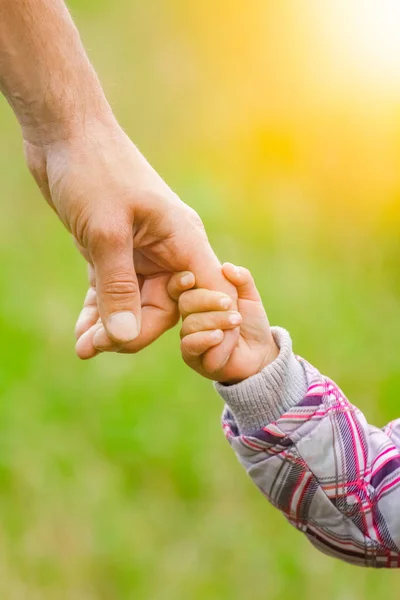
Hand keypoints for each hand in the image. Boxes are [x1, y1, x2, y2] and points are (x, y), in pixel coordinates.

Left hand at [24, 117, 238, 360]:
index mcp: (183, 240)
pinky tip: (81, 332)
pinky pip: (112, 292)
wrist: (64, 134)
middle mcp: (167, 250)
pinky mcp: (114, 252)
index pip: (207, 294)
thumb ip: (118, 287)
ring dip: (111, 327)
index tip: (193, 357)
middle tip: (97, 346)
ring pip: (135, 304)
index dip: (205, 326)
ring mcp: (140, 253)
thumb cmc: (94, 170)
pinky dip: (98, 312)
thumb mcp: (106, 232)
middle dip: (134, 331)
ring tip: (83, 346)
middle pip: (165, 307)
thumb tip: (126, 338)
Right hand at [168, 263, 278, 382]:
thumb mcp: (250, 297)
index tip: (191, 278)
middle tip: (230, 304)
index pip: (180, 286)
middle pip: (186, 302)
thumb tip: (227, 267)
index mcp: (198, 299)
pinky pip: (190, 345)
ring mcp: (189, 337)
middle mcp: (189, 317)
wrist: (260, 353)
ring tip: (235, 323)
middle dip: (209, 301)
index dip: (180, 281)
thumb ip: (242, 279)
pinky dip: (206, 339)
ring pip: (190, 324)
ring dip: (215, 321)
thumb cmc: (251, 323)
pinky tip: (220, 336)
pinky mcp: (192, 357)